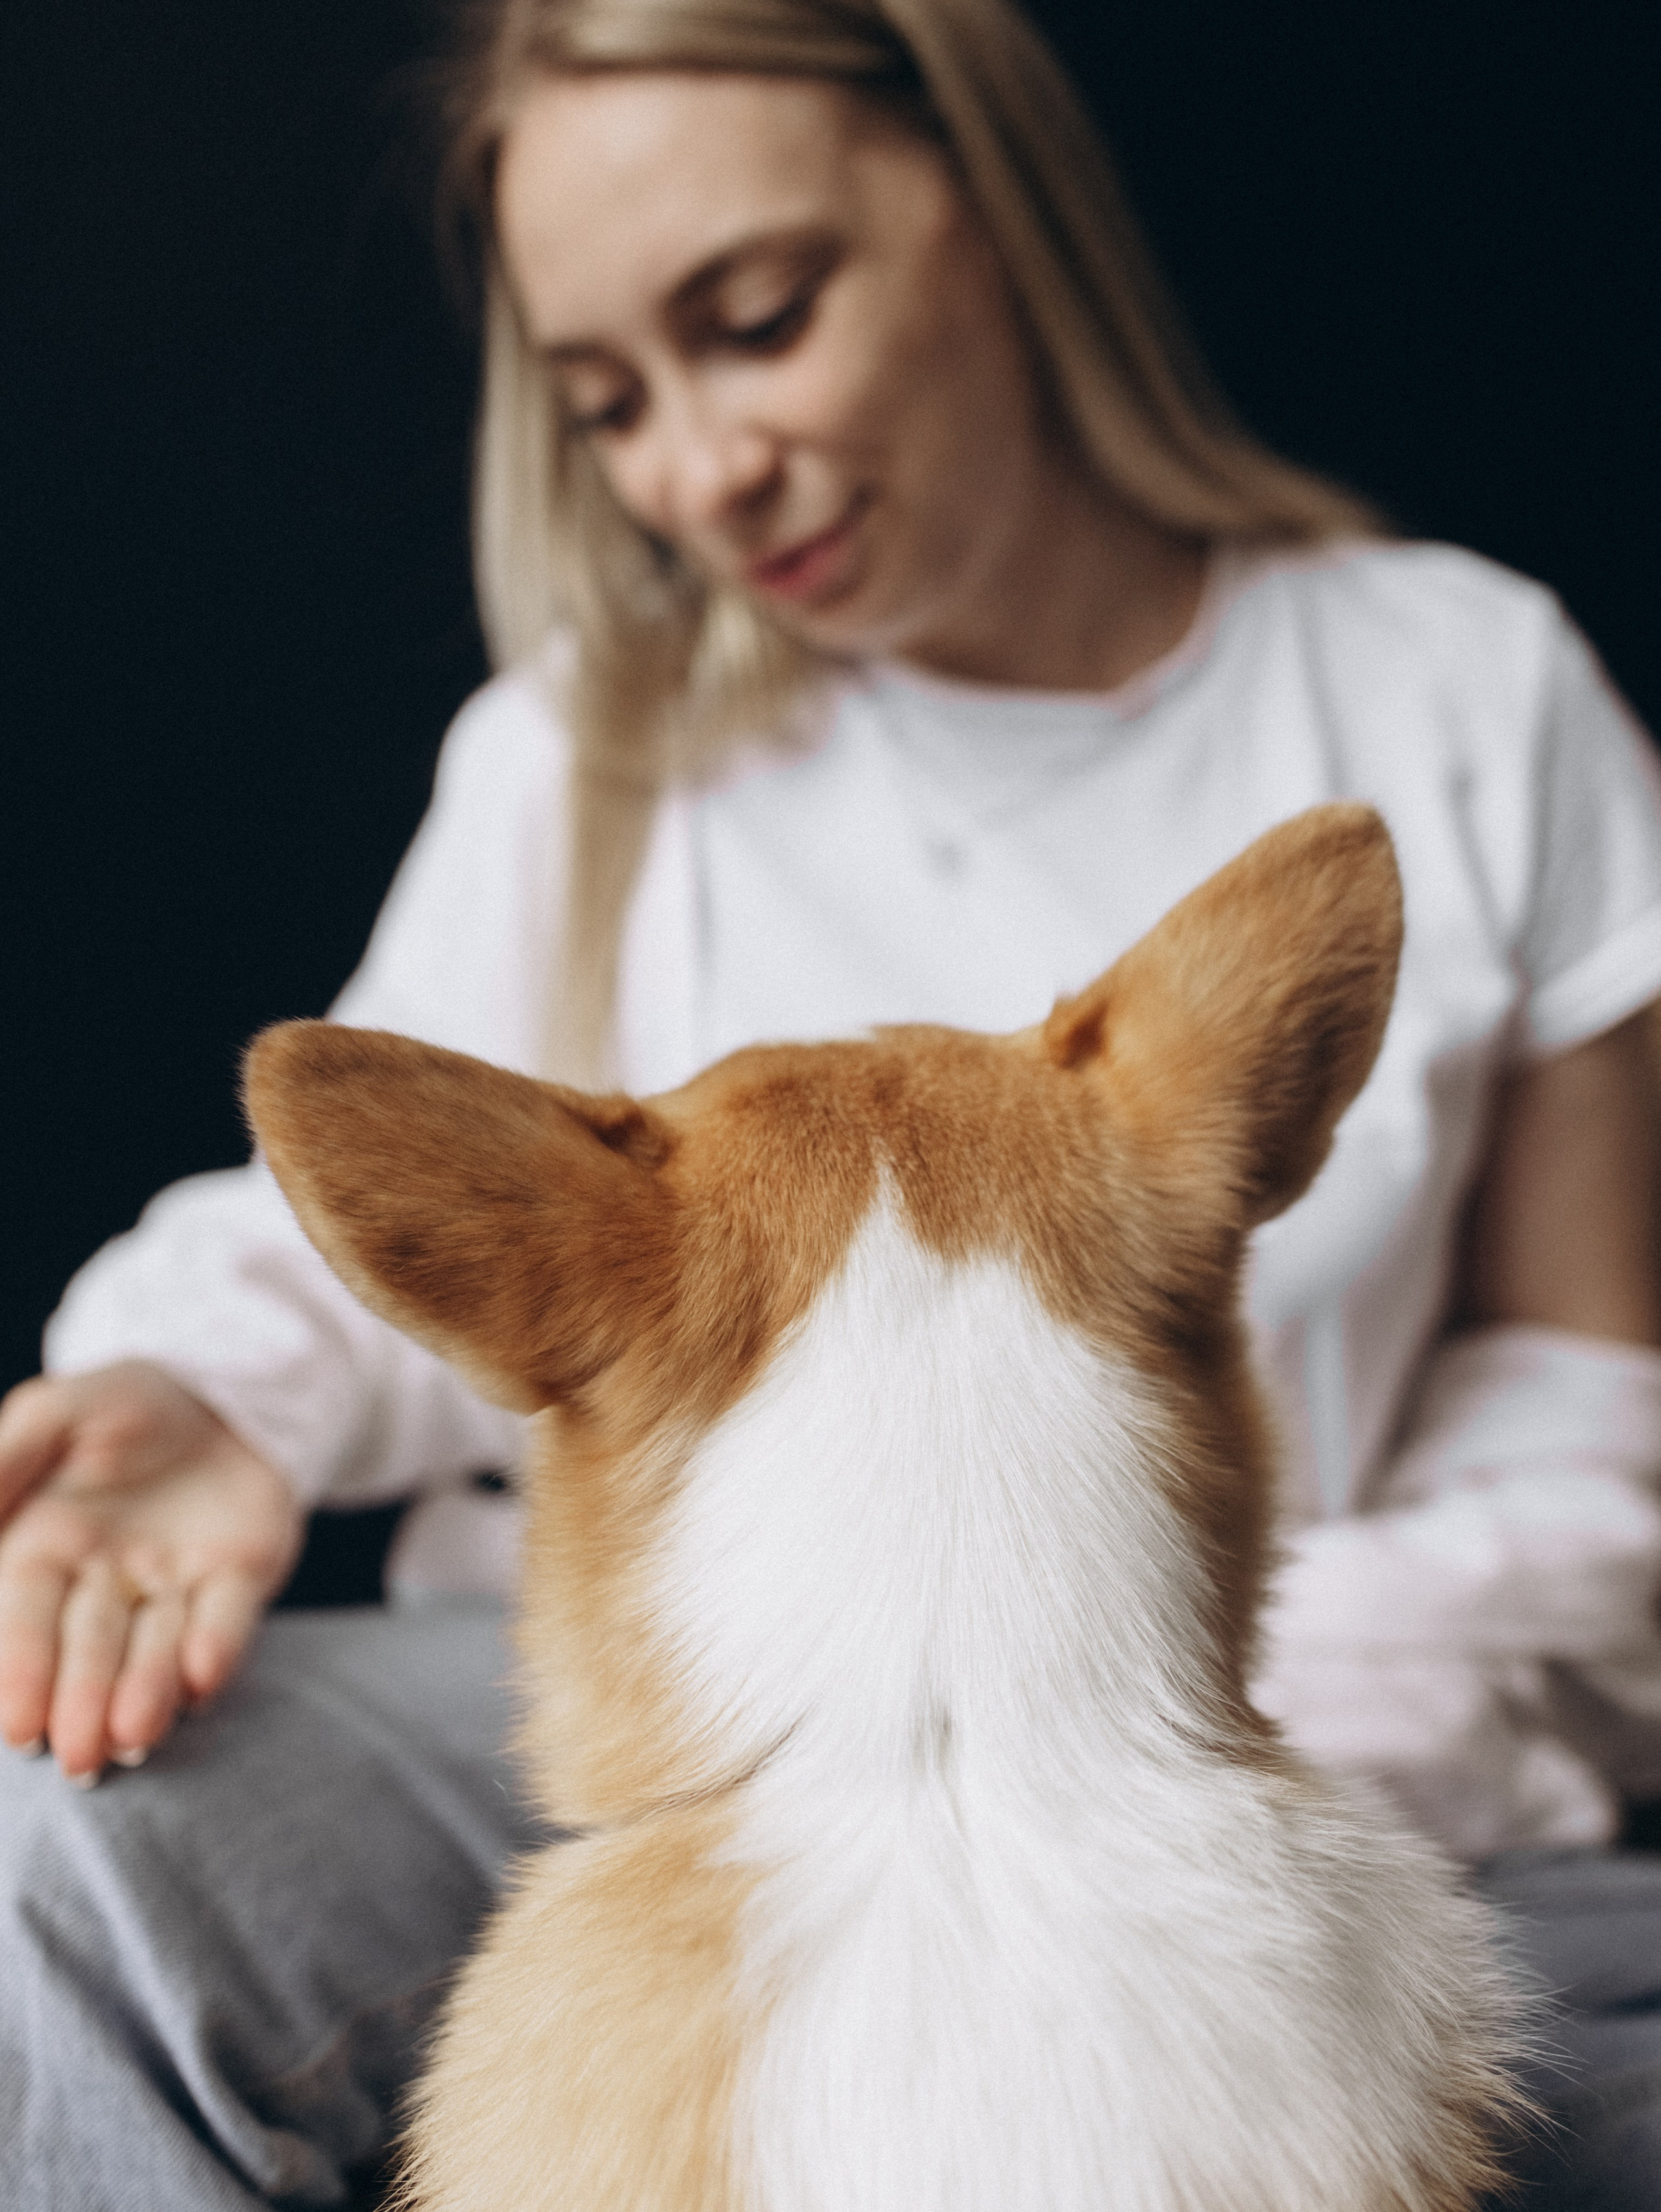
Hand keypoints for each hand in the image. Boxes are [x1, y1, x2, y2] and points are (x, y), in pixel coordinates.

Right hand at [0, 1361, 303, 1780]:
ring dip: (146, 1692)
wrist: (216, 1390)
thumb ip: (6, 1458)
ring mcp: (175, 1586)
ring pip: (156, 1649)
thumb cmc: (121, 1406)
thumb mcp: (54, 1413)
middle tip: (80, 1759)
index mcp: (44, 1551)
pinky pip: (227, 1617)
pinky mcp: (240, 1578)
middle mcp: (107, 1583)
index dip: (21, 1672)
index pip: (27, 1620)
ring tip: (136, 1734)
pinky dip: (216, 1647)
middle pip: (91, 1651)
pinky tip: (203, 1676)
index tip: (18, 1728)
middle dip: (83, 1704)